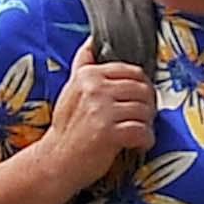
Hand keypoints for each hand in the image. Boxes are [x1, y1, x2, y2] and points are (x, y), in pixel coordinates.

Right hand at [47, 57, 156, 195]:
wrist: (55, 162)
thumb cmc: (67, 128)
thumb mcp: (71, 89)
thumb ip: (83, 65)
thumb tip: (92, 41)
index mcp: (89, 75)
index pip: (133, 71)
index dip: (142, 88)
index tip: (137, 101)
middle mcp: (95, 89)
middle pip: (144, 89)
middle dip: (148, 106)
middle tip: (140, 119)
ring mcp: (102, 111)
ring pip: (146, 111)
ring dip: (147, 125)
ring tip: (136, 133)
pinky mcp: (109, 133)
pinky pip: (143, 132)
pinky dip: (145, 141)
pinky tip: (136, 145)